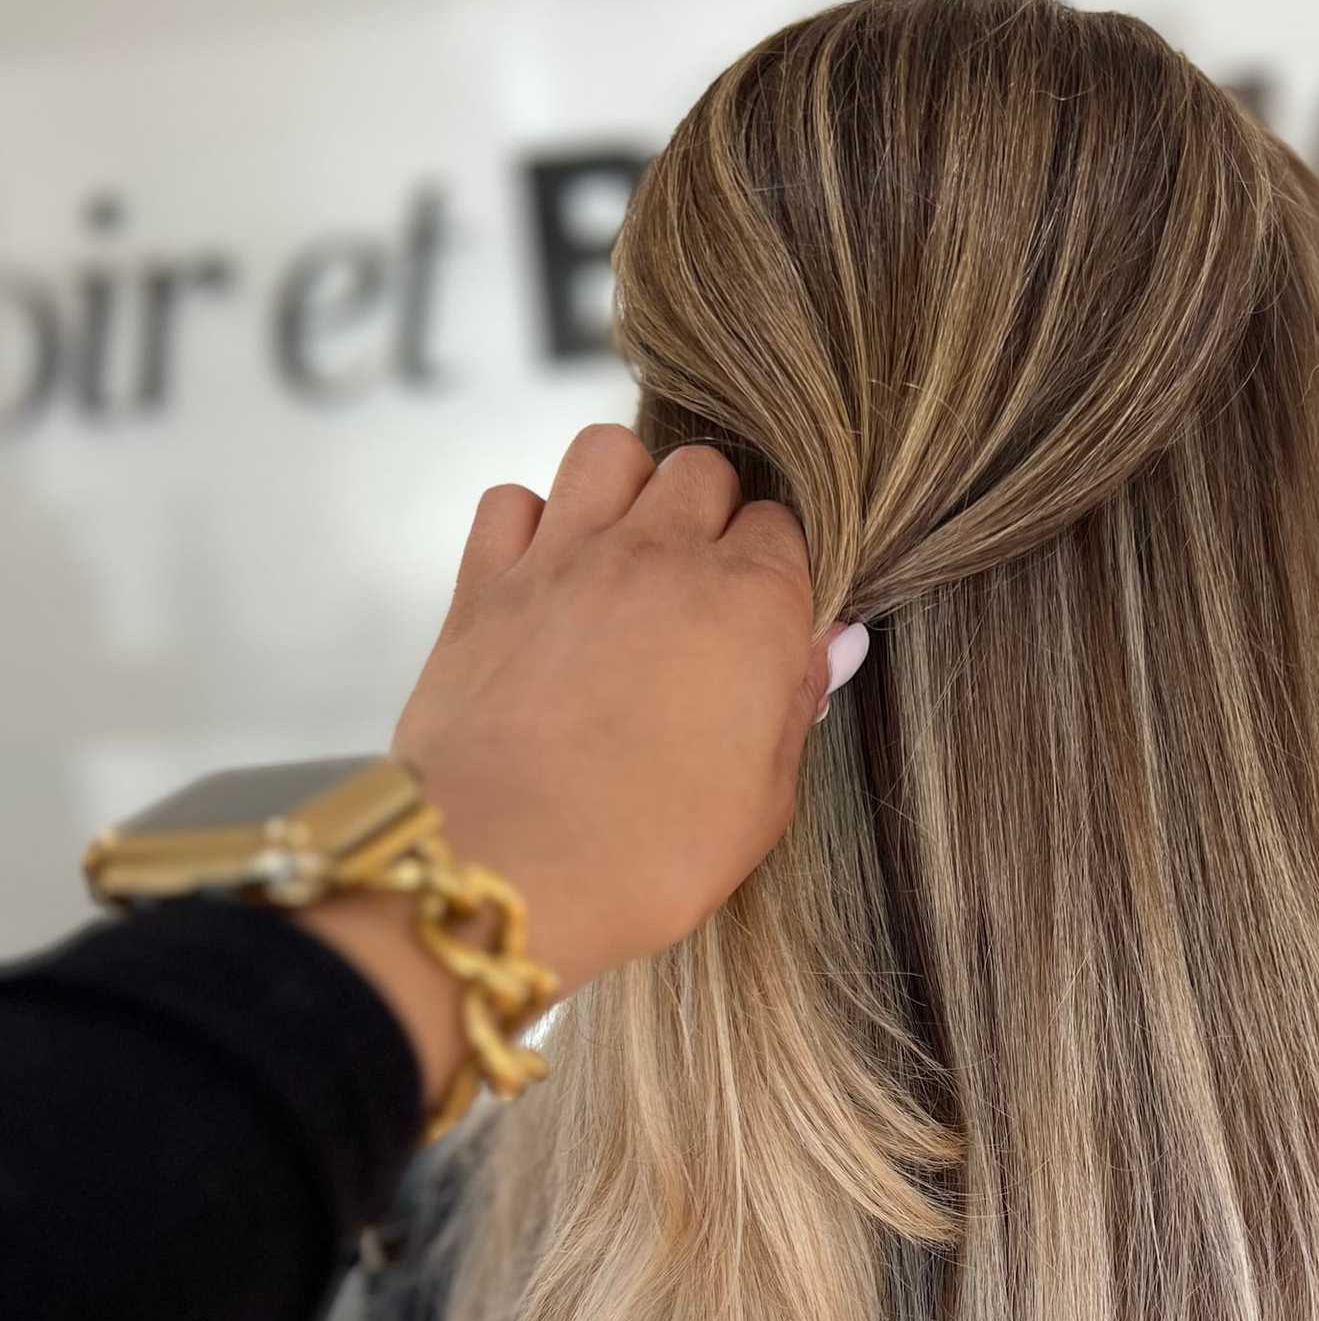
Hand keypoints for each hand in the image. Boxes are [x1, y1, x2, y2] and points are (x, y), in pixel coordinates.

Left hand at [295, 424, 867, 1098]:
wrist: (504, 870)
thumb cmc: (649, 856)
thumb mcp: (762, 802)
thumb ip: (796, 704)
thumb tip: (832, 643)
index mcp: (749, 605)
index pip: (784, 527)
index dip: (776, 571)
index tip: (763, 617)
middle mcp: (659, 556)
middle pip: (702, 471)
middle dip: (709, 515)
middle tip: (698, 587)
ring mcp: (565, 558)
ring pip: (607, 450)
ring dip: (625, 488)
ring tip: (623, 553)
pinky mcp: (484, 582)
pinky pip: (510, 499)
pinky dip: (529, 523)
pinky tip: (544, 576)